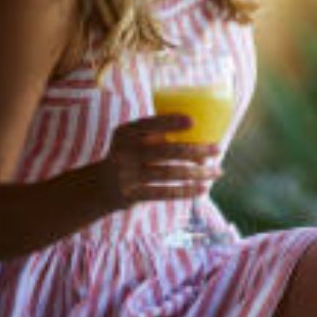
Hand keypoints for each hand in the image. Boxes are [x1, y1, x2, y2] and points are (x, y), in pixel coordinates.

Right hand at [99, 115, 221, 207]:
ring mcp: (128, 174)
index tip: (193, 121)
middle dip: (195, 150)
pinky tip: (202, 189)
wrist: (98, 187)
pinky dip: (185, 191)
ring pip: (169, 173)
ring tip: (217, 172)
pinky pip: (164, 192)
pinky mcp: (132, 194)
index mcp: (126, 133)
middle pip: (166, 150)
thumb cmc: (127, 157)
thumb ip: (156, 137)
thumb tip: (201, 144)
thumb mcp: (132, 141)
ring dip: (197, 173)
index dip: (170, 122)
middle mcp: (125, 152)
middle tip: (218, 149)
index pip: (149, 124)